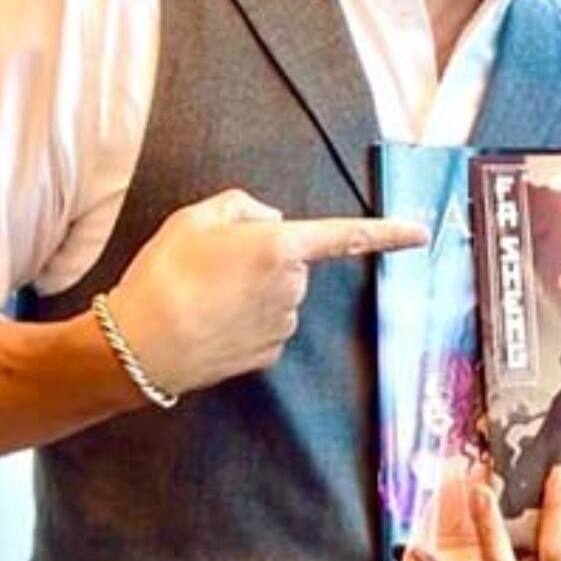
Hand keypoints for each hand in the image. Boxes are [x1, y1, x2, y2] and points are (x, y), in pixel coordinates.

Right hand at [106, 188, 425, 395]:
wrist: (139, 346)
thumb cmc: (164, 275)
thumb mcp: (195, 218)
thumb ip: (243, 207)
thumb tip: (272, 222)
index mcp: (280, 246)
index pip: (346, 236)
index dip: (387, 234)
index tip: (422, 233)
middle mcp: (292, 287)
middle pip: (293, 262)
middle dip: (264, 259)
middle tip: (211, 265)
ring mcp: (284, 324)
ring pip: (279, 295)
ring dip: (252, 292)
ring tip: (203, 296)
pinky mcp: (269, 353)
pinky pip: (267, 325)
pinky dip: (244, 321)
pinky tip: (210, 322)